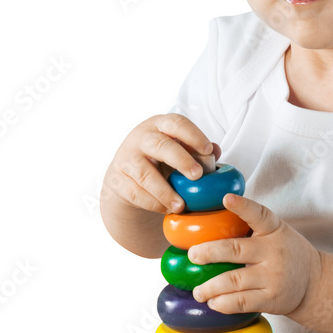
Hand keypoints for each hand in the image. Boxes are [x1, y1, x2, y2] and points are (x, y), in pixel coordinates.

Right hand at [102, 114, 220, 214]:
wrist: (127, 176)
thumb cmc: (161, 159)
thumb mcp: (179, 150)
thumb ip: (197, 150)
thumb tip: (215, 150)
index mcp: (160, 125)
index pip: (176, 123)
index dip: (193, 135)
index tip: (208, 150)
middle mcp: (142, 138)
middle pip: (160, 146)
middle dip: (181, 160)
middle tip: (197, 175)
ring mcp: (127, 158)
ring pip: (145, 174)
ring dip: (165, 191)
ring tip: (181, 205)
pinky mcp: (117, 179)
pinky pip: (136, 192)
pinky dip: (153, 203)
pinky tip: (167, 209)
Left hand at [189, 193, 321, 317]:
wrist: (315, 283)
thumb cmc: (286, 253)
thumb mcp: (276, 233)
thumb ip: (251, 228)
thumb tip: (208, 224)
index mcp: (273, 229)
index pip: (258, 214)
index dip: (242, 206)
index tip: (227, 198)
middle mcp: (273, 251)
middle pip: (235, 250)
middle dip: (209, 252)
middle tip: (193, 255)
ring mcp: (273, 276)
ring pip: (233, 280)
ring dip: (210, 287)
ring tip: (197, 291)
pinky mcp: (271, 299)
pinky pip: (241, 302)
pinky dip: (223, 303)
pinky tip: (213, 302)